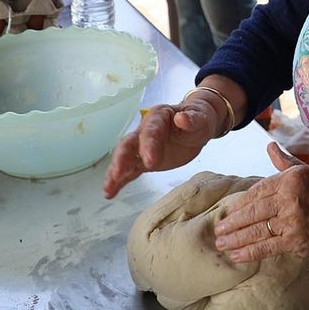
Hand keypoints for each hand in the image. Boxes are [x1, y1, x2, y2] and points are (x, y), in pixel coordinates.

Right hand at [102, 97, 222, 198]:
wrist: (198, 125)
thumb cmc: (199, 118)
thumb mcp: (200, 117)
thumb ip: (191, 119)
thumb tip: (182, 118)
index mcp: (157, 117)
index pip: (150, 131)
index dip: (148, 146)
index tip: (150, 162)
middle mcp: (145, 130)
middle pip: (129, 144)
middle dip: (122, 159)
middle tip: (118, 174)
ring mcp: (142, 147)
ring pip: (125, 158)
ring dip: (115, 172)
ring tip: (108, 187)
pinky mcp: (144, 160)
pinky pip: (130, 170)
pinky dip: (119, 181)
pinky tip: (110, 192)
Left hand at [213, 143, 308, 261]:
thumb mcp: (307, 169)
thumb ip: (284, 162)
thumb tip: (269, 147)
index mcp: (290, 180)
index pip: (257, 192)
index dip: (239, 205)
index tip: (226, 212)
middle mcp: (289, 200)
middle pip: (253, 213)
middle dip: (232, 224)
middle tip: (218, 231)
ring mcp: (293, 222)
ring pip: (257, 232)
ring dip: (236, 239)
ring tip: (221, 244)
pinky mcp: (297, 242)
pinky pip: (268, 248)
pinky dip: (250, 252)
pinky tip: (237, 255)